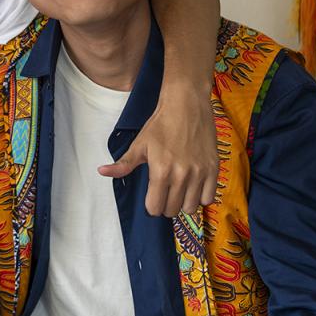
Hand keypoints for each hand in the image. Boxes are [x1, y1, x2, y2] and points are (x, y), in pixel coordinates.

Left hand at [98, 86, 217, 216]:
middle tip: (165, 192)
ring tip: (179, 190)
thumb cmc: (160, 124)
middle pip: (172, 210)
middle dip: (166, 205)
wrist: (186, 105)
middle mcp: (181, 175)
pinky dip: (201, 197)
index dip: (151, 205)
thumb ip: (123, 164)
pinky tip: (194, 187)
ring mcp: (199, 173)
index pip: (155, 208)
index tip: (152, 197)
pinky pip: (209, 198)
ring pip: (191, 207)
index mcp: (160, 171)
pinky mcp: (214, 169)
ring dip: (183, 203)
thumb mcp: (139, 144)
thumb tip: (101, 171)